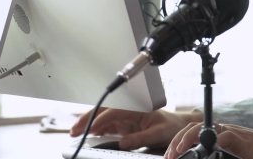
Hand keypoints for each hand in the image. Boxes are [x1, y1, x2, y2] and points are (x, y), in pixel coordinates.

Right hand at [70, 107, 201, 150]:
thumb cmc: (171, 127)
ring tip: (75, 133)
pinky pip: (107, 125)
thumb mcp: (159, 133)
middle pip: (104, 111)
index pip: (114, 111)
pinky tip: (88, 135)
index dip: (100, 120)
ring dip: (88, 123)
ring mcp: (126, 117)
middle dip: (87, 118)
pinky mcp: (125, 124)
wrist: (179, 126)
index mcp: (137, 108)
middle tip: (74, 130)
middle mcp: (129, 110)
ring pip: (102, 117)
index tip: (89, 129)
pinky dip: (95, 129)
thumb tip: (122, 143)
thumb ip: (141, 138)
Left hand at [165, 122, 252, 158]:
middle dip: (177, 140)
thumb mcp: (234, 156)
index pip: (194, 133)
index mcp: (220, 136)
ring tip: (179, 151)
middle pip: (194, 128)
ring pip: (205, 128)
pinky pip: (225, 136)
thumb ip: (218, 155)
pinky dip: (213, 141)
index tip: (170, 156)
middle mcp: (224, 131)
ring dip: (188, 138)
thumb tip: (203, 158)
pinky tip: (205, 148)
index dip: (179, 142)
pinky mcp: (242, 139)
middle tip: (170, 155)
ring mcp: (233, 133)